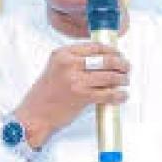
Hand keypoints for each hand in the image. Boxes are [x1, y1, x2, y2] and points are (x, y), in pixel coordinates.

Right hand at [14, 42, 129, 147]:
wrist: (35, 114)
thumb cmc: (45, 94)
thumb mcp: (56, 68)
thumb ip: (75, 61)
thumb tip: (102, 59)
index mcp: (63, 54)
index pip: (94, 47)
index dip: (111, 50)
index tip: (118, 54)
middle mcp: (69, 64)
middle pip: (105, 59)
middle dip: (121, 63)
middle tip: (126, 67)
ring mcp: (76, 80)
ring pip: (109, 76)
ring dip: (122, 79)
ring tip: (125, 81)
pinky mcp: (82, 96)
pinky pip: (107, 93)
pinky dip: (118, 94)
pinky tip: (122, 95)